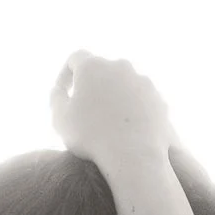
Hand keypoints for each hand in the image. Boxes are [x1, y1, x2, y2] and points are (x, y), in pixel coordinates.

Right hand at [51, 53, 172, 171]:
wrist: (134, 155)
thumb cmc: (90, 136)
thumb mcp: (60, 118)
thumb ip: (56, 97)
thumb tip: (60, 90)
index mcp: (93, 66)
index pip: (75, 58)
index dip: (66, 74)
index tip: (64, 92)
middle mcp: (120, 66)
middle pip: (102, 70)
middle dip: (93, 85)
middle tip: (86, 109)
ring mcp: (143, 81)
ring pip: (124, 84)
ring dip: (115, 97)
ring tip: (108, 122)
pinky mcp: (159, 99)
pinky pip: (142, 100)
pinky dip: (133, 109)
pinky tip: (127, 129)